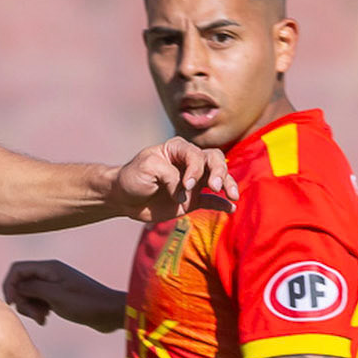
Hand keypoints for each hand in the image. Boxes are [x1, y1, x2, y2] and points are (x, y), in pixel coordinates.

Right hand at [3, 259, 125, 332]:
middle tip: (35, 315)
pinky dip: (38, 310)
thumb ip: (32, 288)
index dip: (9, 285)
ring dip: (31, 308)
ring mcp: (54, 285)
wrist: (109, 312)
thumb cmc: (85, 303)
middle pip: (22, 283)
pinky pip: (39, 301)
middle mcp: (50, 273)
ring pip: (29, 294)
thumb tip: (15, 287)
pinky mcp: (58, 296)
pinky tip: (46, 319)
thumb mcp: (55, 296)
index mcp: (49, 268)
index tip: (12, 303)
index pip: (17, 269)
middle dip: (23, 301)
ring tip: (43, 319)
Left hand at [106, 137, 236, 223]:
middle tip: (215, 188)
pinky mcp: (193, 199)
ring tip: (232, 197)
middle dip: (219, 173)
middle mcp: (190, 162)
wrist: (124, 198)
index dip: (195, 170)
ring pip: (219, 178)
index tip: (186, 186)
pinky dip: (222, 204)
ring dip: (227, 185)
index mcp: (178, 149)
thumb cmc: (133, 177)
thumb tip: (186, 193)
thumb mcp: (147, 168)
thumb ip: (169, 175)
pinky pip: (213, 201)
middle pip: (214, 160)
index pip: (196, 155)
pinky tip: (231, 208)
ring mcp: (194, 181)